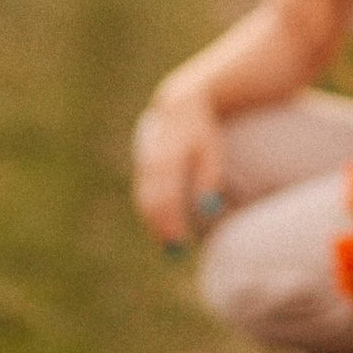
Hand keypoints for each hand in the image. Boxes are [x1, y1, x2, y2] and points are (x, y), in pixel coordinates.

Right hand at [133, 90, 223, 244]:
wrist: (179, 104)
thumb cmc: (201, 132)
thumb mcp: (210, 151)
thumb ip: (208, 177)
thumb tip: (208, 208)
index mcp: (170, 152)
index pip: (166, 193)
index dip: (170, 219)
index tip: (179, 241)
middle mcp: (152, 158)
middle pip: (151, 198)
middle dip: (159, 224)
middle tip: (171, 248)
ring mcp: (143, 160)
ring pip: (143, 196)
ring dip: (152, 220)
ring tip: (166, 240)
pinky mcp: (141, 164)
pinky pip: (143, 191)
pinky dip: (149, 209)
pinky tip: (160, 224)